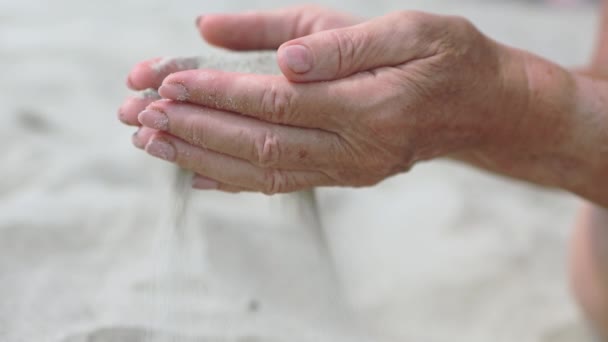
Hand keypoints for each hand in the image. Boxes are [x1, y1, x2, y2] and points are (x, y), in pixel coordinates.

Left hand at [131, 11, 520, 193]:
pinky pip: (281, 184)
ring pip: (263, 171)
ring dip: (201, 157)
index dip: (219, 93)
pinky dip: (233, 180)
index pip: (277, 102)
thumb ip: (331, 40)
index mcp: (373, 106)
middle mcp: (357, 149)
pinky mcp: (344, 177)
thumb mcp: (403, 26)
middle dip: (195, 128)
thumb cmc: (447, 57)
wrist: (483, 108)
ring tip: (151, 143)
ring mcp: (350, 171)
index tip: (168, 81)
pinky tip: (196, 176)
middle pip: (260, 144)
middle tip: (139, 115)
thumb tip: (271, 55)